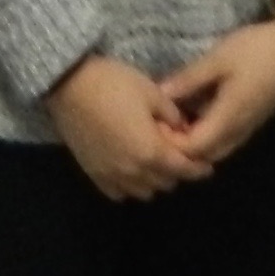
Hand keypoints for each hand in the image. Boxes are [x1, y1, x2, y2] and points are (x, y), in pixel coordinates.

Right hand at [42, 54, 210, 200]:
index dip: (198, 168)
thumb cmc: (113, 84)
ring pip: (143, 191)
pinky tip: (130, 168)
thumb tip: (183, 129)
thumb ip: (173, 116)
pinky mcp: (93, 173)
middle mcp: (133, 171)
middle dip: (176, 171)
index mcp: (151, 152)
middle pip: (165, 183)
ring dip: (154, 180)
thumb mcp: (152, 93)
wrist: (67, 84)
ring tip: (154, 161)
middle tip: (178, 154)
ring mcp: (111, 175)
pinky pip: (118, 192)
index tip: (207, 165)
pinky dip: (129, 185)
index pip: (183, 169)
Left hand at [163, 0, 274, 165]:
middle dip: (179, 149)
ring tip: (174, 122)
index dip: (170, 144)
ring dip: (194, 144)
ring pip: (216, 150)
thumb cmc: (256, 50)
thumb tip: (158, 95)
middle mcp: (238, 131)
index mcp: (228, 119)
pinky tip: (194, 115)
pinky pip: (225, 140)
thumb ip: (188, 80)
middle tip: (159, 126)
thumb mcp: (217, 59)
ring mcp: (248, 127)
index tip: (151, 126)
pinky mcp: (252, 120)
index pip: (193, 149)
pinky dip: (207, 136)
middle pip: (203, 156)